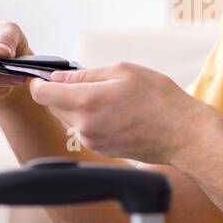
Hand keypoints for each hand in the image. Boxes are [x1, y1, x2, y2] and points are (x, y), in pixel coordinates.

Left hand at [27, 62, 210, 164]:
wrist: (183, 134)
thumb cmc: (160, 99)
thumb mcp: (124, 71)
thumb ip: (86, 74)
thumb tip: (60, 77)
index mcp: (87, 101)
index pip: (42, 94)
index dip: (39, 82)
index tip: (44, 76)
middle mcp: (85, 125)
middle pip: (53, 106)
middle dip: (61, 92)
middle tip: (86, 82)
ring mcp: (93, 141)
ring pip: (70, 119)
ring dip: (78, 106)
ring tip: (109, 97)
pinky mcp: (102, 151)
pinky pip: (86, 131)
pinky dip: (92, 119)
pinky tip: (116, 112)